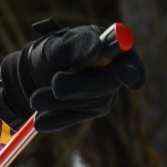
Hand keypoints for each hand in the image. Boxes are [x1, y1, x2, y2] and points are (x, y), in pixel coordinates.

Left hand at [0, 22, 146, 131]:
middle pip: (106, 85)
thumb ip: (76, 45)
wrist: (34, 73)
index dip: (132, 68)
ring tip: (34, 100)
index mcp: (109, 47)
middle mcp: (113, 71)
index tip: (127, 76)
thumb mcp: (57, 46)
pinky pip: (77, 117)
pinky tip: (39, 121)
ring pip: (89, 104)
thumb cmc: (50, 52)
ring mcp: (104, 93)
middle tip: (54, 84)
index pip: (129, 59)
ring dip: (58, 102)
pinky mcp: (91, 110)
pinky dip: (57, 119)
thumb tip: (97, 49)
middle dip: (78, 86)